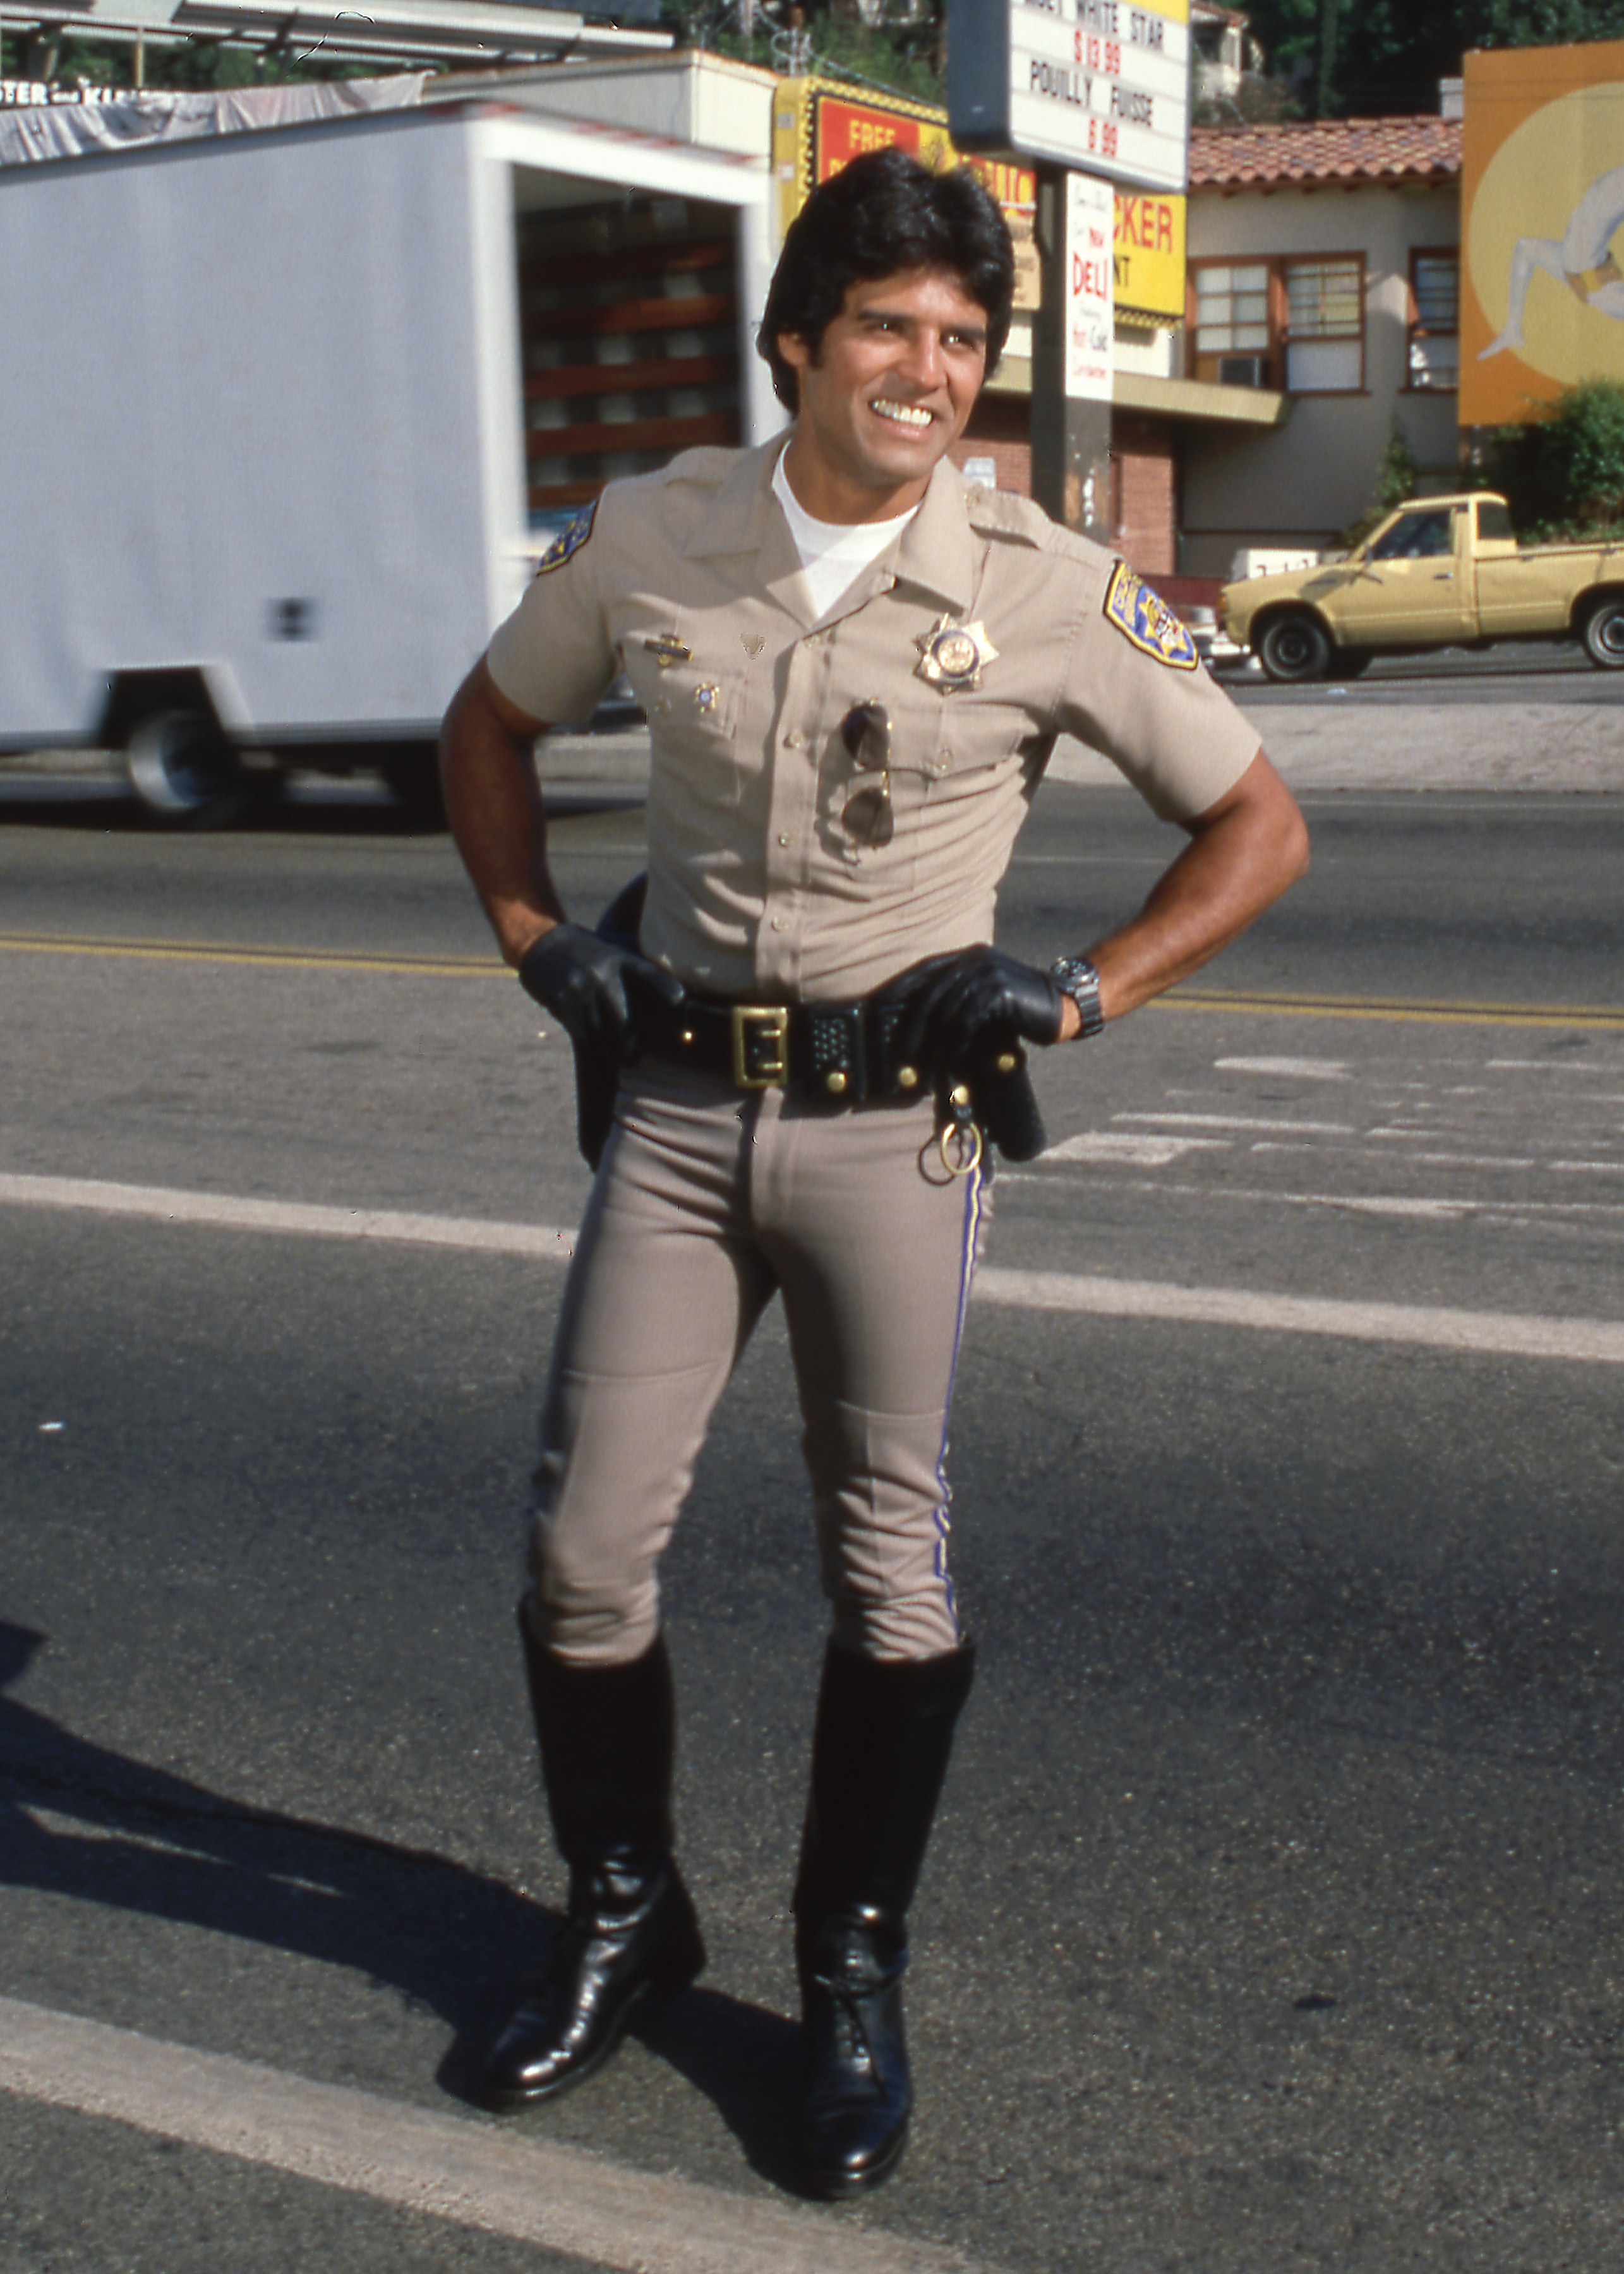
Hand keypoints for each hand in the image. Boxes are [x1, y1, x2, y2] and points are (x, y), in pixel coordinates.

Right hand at [516, 922, 684, 1055]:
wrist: (542, 945)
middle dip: (630, 1046)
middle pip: (623, 1021)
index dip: (665, 987)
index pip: (647, 973)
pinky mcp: (561, 1000)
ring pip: (600, 1032)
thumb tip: (673, 994)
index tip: (679, 1001)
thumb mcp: (613, 948)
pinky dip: (588, 1040)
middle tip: (634, 1059)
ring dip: (607, 1047)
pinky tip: (592, 1041)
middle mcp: (601, 974)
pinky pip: (580, 1032)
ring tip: (614, 1055)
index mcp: (619, 959)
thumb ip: (637, 966)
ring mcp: (580, 988)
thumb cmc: (587, 952)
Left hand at [888, 946, 1063, 1072]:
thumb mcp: (986, 999)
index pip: (925, 969)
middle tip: (898, 1051)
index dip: (901, 988)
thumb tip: (925, 1028)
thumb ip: (959, 1002)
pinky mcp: (998, 991)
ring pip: (946, 1010)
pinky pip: (966, 1021)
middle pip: (930, 993)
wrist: (1062, 1006)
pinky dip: (954, 1044)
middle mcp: (974, 959)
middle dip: (911, 1025)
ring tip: (921, 1065)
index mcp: (969, 956)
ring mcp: (987, 973)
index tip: (880, 1008)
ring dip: (931, 1043)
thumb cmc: (1021, 1009)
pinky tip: (947, 1062)